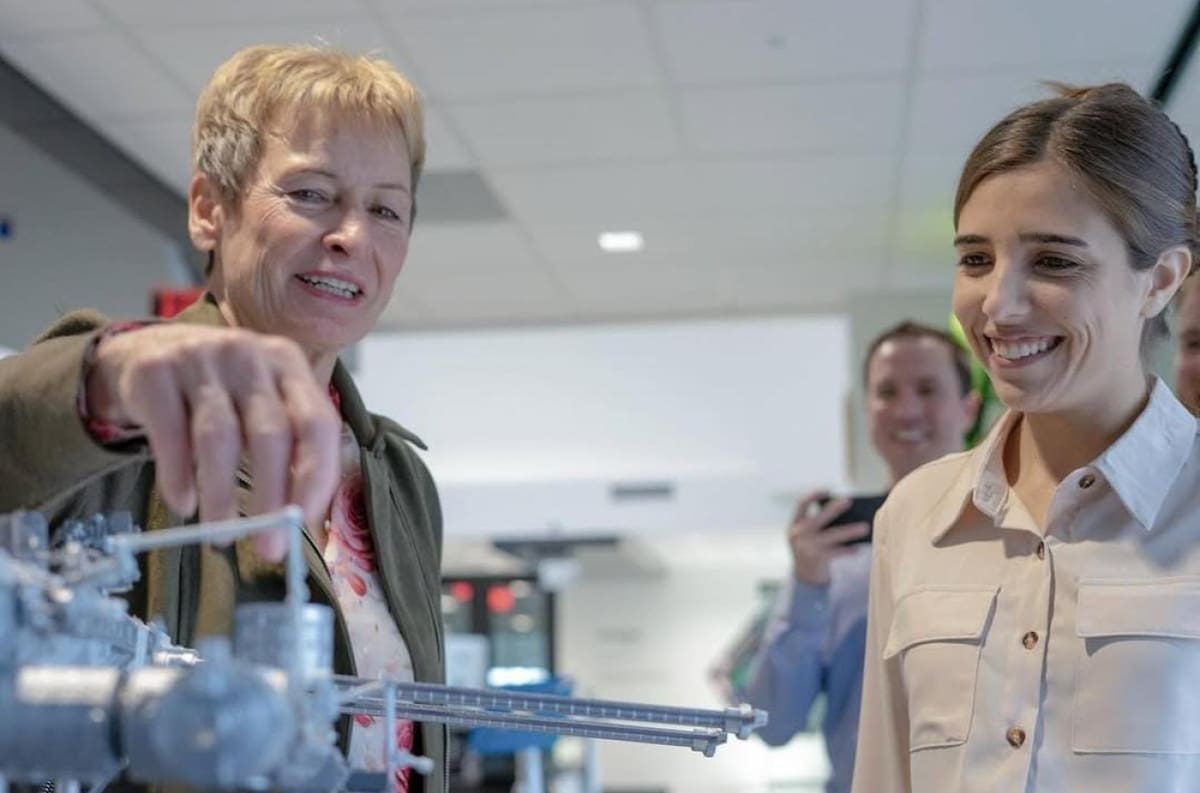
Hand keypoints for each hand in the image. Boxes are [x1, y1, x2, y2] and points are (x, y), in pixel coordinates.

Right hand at [86, 324, 340, 560]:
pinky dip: (178, 476)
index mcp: (289, 364)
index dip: (316, 475)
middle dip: (273, 497)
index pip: (317, 422)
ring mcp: (200, 359)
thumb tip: (307, 523)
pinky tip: (184, 504)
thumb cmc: (221, 390)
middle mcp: (249, 355)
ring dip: (222, 495)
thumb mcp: (262, 403)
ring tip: (223, 535)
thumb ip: (289, 448)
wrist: (147, 349)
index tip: (305, 520)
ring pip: (218, 437)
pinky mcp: (154, 371)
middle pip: (270, 433)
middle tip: (269, 546)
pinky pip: (169, 433)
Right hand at [787, 491, 869, 585]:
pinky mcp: (816, 560)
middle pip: (818, 518)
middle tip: (848, 500)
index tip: (827, 490)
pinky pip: (837, 552)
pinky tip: (859, 548)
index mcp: (794, 525)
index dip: (813, 496)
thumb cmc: (812, 549)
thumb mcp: (808, 536)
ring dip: (849, 531)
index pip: (801, 505)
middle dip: (833, 509)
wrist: (804, 577)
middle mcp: (798, 535)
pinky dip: (849, 550)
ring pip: (832, 536)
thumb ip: (820, 525)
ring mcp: (806, 548)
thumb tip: (848, 515)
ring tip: (865, 527)